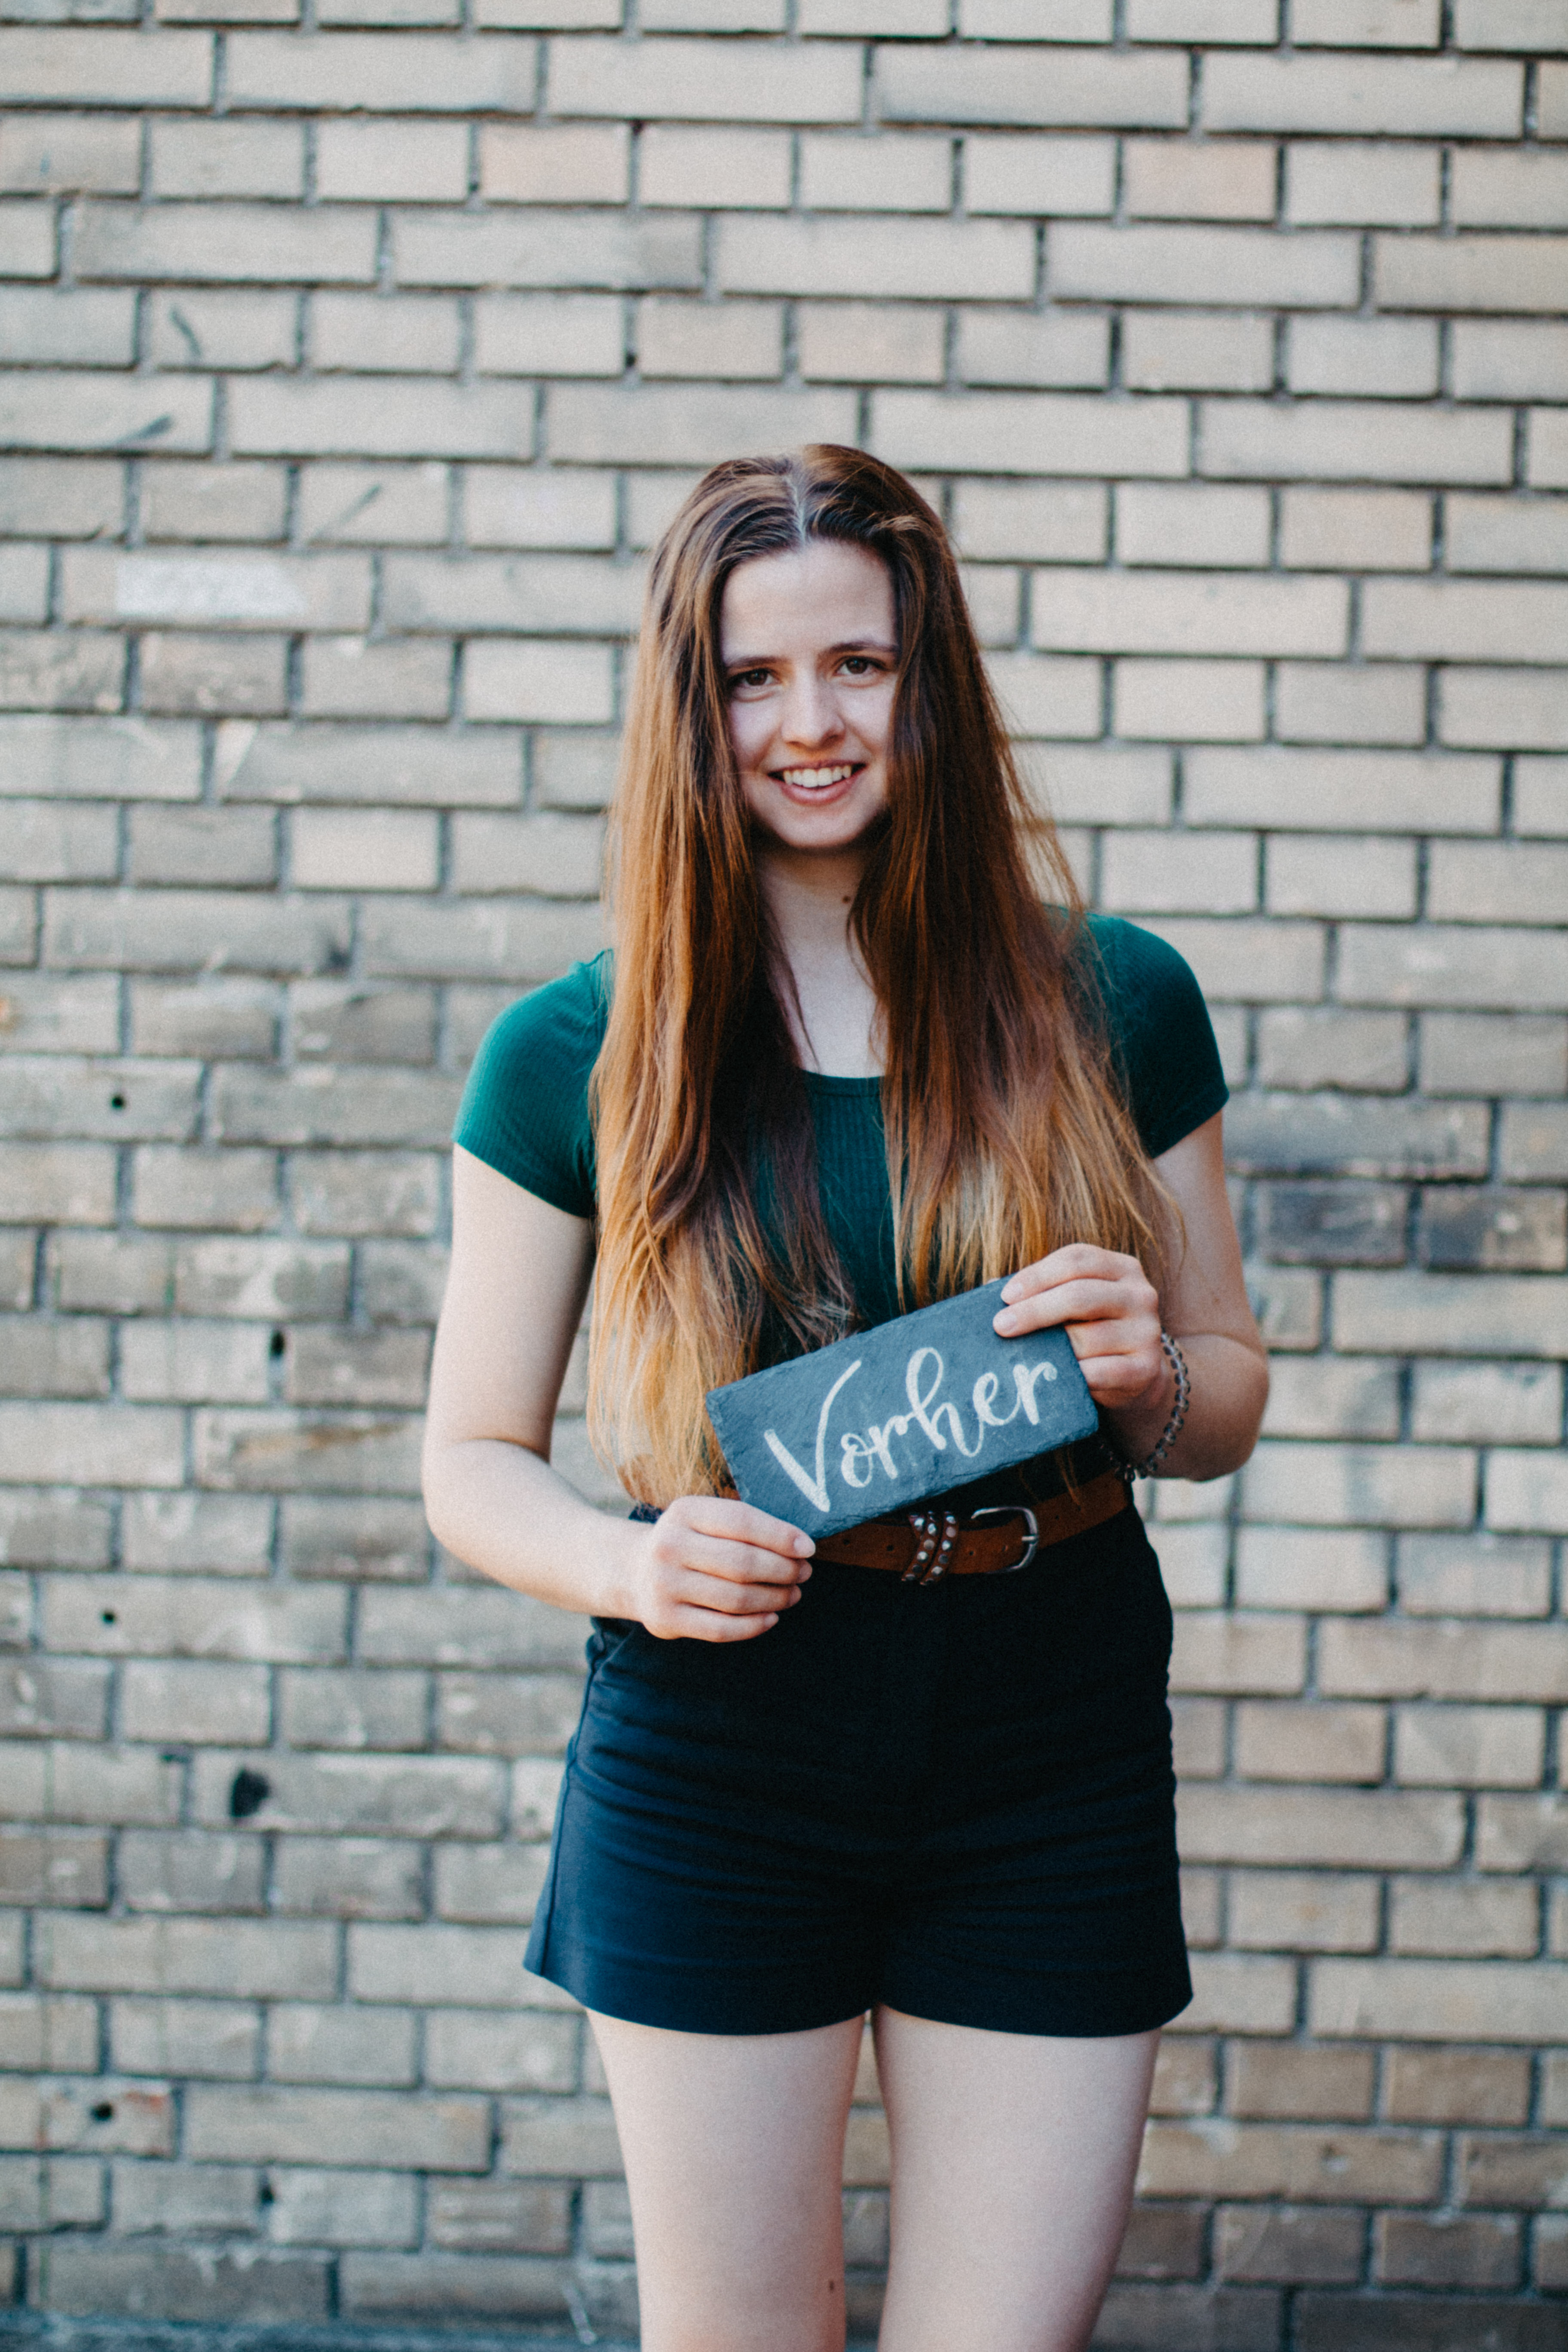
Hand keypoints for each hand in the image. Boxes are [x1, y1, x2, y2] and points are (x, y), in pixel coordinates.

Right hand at [624, 1495, 813, 1643]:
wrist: (636, 1572)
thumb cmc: (690, 1542)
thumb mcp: (707, 1520)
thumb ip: (745, 1527)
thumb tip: (800, 1547)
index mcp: (684, 1512)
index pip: (741, 1521)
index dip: (780, 1536)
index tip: (808, 1549)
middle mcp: (670, 1546)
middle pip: (742, 1563)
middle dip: (783, 1570)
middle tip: (803, 1574)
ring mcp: (664, 1584)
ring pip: (736, 1598)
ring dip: (774, 1598)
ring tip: (791, 1594)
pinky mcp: (665, 1619)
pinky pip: (721, 1629)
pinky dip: (753, 1625)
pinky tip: (771, 1618)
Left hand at [993, 1243, 1165, 1413]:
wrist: (1138, 1373)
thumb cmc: (1092, 1328)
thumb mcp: (1075, 1302)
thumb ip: (1042, 1290)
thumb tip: (990, 1289)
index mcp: (1122, 1268)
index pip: (1077, 1259)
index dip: (1037, 1275)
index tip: (1005, 1296)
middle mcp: (1140, 1295)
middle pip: (1079, 1295)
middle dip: (1034, 1310)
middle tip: (1001, 1326)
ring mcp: (1147, 1333)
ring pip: (1086, 1337)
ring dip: (1050, 1348)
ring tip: (1027, 1355)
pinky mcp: (1145, 1369)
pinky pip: (1099, 1372)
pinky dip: (1072, 1375)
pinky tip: (1053, 1375)